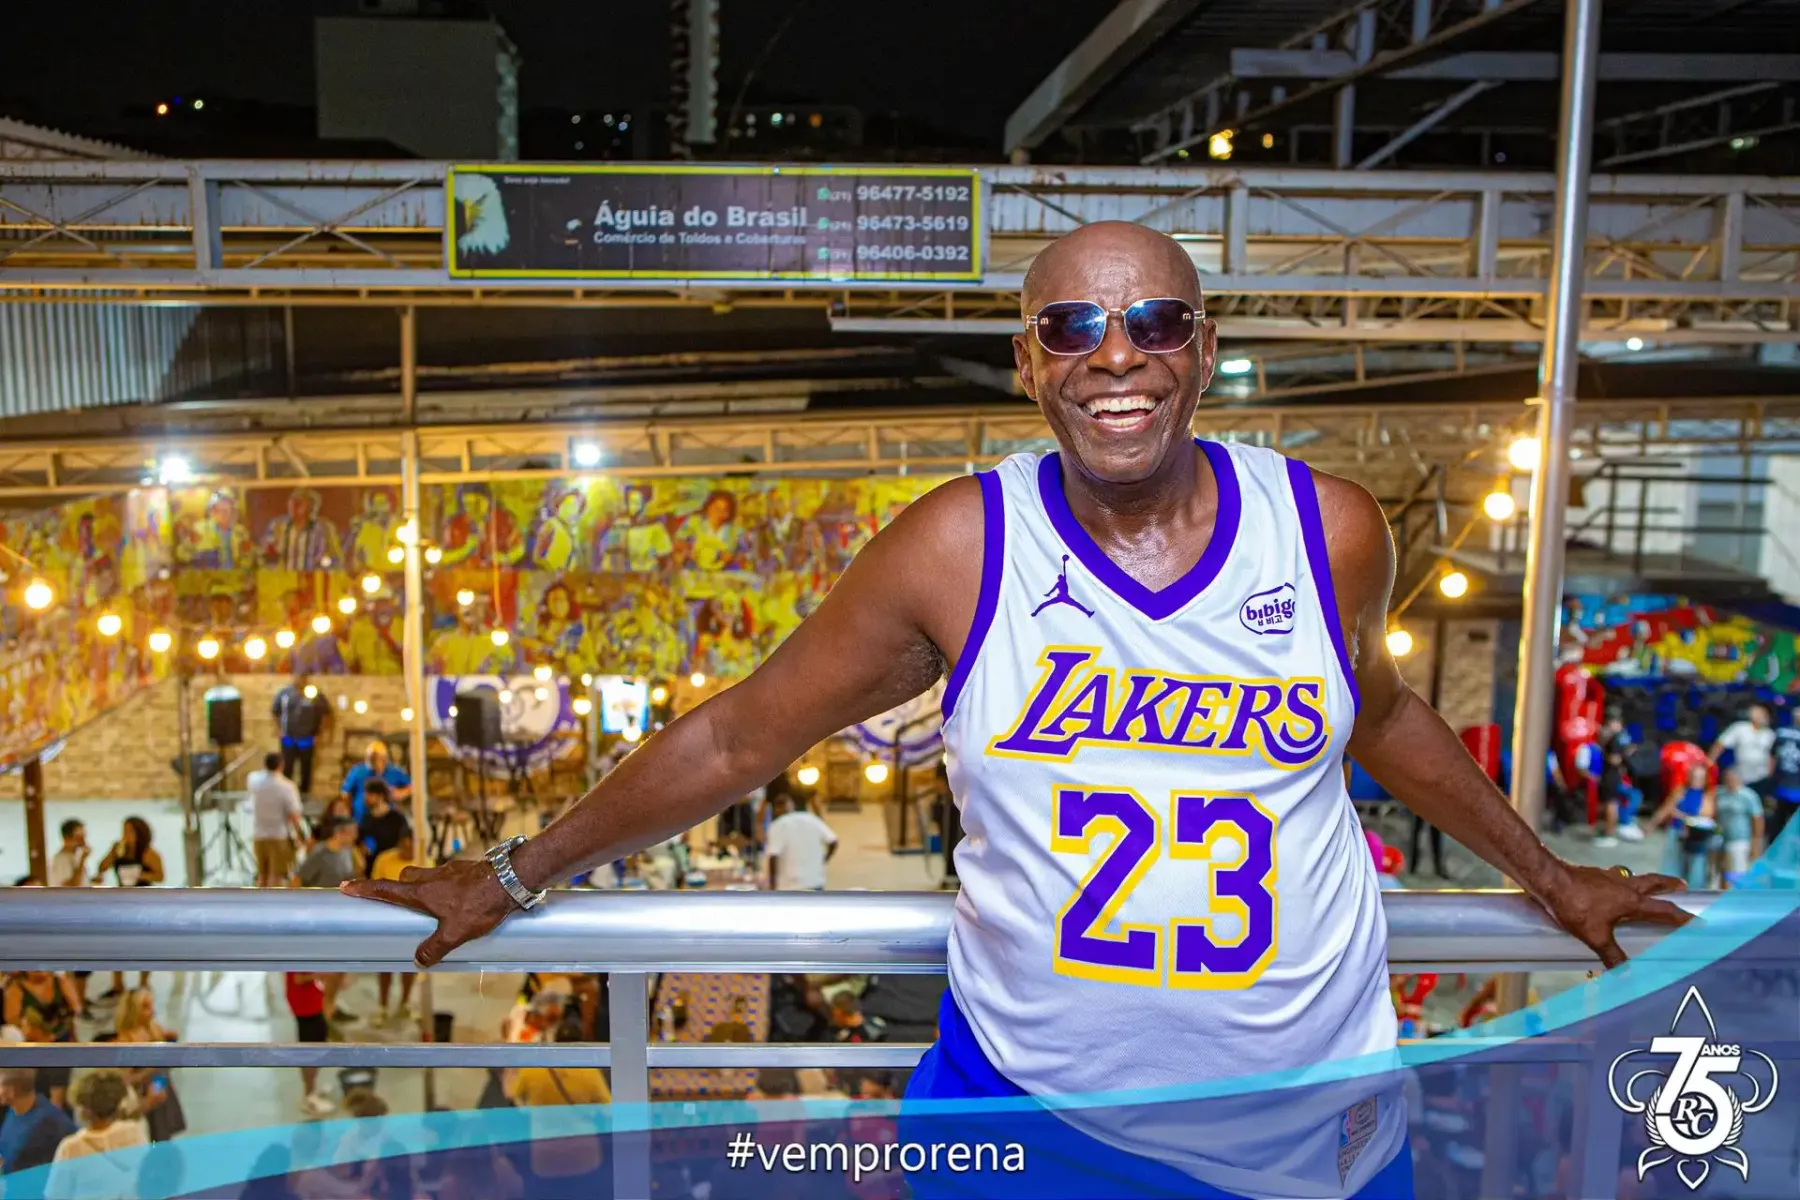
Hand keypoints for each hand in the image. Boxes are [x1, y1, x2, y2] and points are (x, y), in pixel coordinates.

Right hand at [340, 859, 517, 967]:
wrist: (512, 880)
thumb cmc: (481, 904)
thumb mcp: (455, 933)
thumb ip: (434, 948)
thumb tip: (418, 961)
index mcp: (424, 892)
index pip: (387, 889)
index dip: (365, 889)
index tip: (346, 886)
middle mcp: (434, 877)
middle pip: (407, 877)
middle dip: (399, 887)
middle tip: (398, 902)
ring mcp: (452, 871)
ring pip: (429, 874)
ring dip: (426, 887)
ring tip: (435, 908)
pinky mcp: (469, 869)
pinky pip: (451, 877)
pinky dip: (449, 886)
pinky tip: (462, 901)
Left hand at [1535, 864, 1692, 968]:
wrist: (1549, 880)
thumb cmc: (1574, 906)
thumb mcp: (1596, 937)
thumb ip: (1613, 956)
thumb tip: (1626, 975)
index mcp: (1631, 901)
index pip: (1664, 910)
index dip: (1683, 918)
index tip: (1700, 921)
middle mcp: (1624, 885)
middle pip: (1653, 883)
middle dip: (1669, 885)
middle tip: (1681, 885)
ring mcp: (1608, 877)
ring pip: (1634, 877)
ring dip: (1645, 881)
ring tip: (1648, 885)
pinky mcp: (1592, 874)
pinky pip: (1613, 878)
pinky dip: (1619, 882)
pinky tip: (1610, 888)